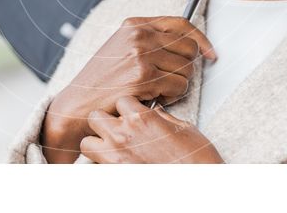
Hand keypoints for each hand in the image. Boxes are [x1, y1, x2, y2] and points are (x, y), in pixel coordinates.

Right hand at [42, 16, 216, 162]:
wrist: (78, 103)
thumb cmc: (102, 81)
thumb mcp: (122, 48)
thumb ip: (150, 40)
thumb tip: (189, 44)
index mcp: (135, 24)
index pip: (182, 23)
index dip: (201, 39)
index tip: (211, 53)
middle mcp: (139, 35)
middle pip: (189, 48)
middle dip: (187, 68)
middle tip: (171, 80)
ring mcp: (141, 54)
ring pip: (187, 69)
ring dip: (178, 85)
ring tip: (158, 91)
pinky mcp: (144, 77)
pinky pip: (179, 87)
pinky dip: (171, 98)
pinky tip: (154, 99)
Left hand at [80, 95, 224, 163]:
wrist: (200, 186)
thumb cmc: (197, 160)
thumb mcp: (183, 129)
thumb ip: (162, 118)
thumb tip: (154, 113)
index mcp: (142, 119)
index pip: (120, 100)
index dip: (126, 107)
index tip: (132, 114)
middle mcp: (124, 135)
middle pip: (95, 116)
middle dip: (104, 121)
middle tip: (116, 129)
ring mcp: (116, 158)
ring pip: (87, 143)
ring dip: (96, 144)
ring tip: (110, 149)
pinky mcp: (115, 176)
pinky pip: (93, 169)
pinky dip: (99, 167)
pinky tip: (113, 168)